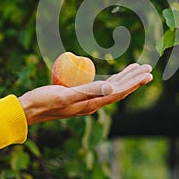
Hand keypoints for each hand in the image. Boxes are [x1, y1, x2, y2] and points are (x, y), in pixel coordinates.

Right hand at [19, 63, 151, 124]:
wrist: (30, 109)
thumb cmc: (44, 101)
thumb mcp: (65, 95)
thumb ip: (87, 92)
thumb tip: (111, 88)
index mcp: (92, 103)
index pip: (119, 91)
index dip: (134, 82)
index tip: (146, 73)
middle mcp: (93, 103)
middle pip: (119, 89)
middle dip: (134, 79)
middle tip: (148, 69)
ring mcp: (87, 100)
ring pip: (112, 88)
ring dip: (125, 78)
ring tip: (136, 70)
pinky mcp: (80, 96)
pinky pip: (102, 87)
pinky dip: (112, 80)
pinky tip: (114, 77)